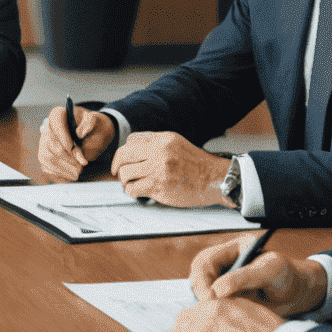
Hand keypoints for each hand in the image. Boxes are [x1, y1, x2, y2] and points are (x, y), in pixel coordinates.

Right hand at [37, 105, 113, 180]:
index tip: (74, 149)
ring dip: (62, 168)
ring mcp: (44, 143)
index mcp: (58, 115)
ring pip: (46, 157)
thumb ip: (89, 123)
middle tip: (80, 165)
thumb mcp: (95, 120)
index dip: (63, 138)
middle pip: (50, 144)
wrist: (92, 134)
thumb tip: (79, 133)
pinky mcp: (45, 155)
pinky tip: (70, 176)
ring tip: (77, 173)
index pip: (55, 125)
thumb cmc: (92, 126)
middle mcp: (47, 128)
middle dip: (66, 157)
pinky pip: (46, 167)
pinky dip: (58, 174)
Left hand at [114, 131, 230, 207]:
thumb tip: (132, 149)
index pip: (131, 140)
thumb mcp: (176, 144)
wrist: (214, 180)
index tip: (124, 160)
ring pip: (125, 173)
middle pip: (123, 154)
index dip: (124, 151)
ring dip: (124, 180)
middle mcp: (159, 152)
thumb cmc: (196, 164)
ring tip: (131, 183)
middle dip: (117, 165)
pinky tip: (139, 192)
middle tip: (118, 172)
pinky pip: (132, 189)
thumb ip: (156, 144)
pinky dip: (131, 191)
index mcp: (162, 139)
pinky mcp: (159, 186)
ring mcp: (158, 169)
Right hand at [187, 236, 327, 317]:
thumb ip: (243, 278)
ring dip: (206, 306)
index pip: (203, 262)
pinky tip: (225, 320)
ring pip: (201, 294)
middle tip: (211, 311)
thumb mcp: (269, 272)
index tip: (211, 299)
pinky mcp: (227, 300)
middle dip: (201, 295)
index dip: (202, 281)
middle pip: (197, 278)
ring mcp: (223, 282)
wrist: (300, 294)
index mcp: (231, 250)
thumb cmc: (288, 276)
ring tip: (219, 316)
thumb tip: (216, 291)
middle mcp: (223, 265)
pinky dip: (213, 314)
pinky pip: (211, 307)